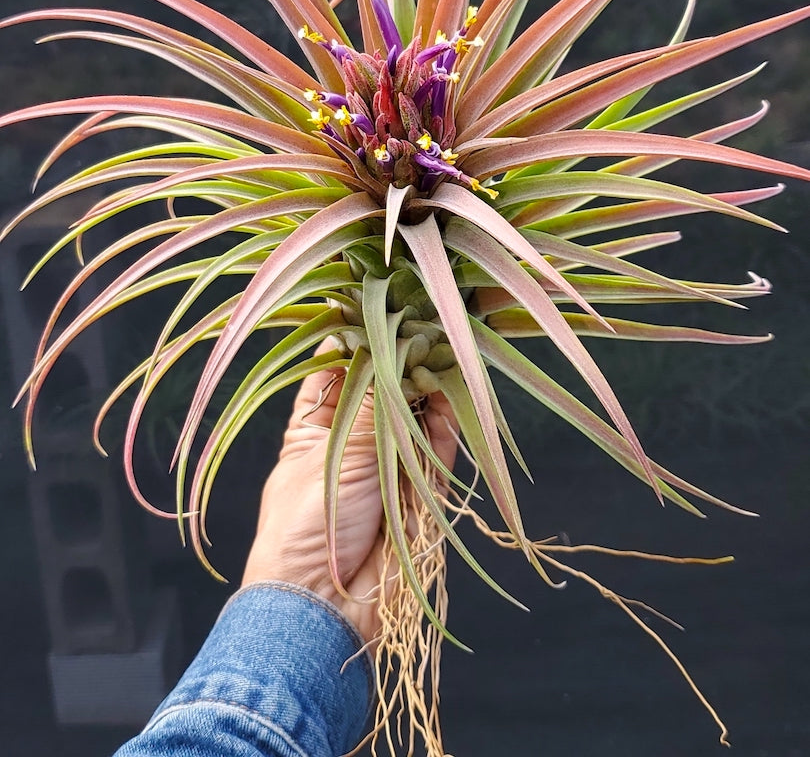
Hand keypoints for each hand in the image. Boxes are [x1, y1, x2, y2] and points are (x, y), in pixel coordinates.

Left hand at [241, 346, 456, 642]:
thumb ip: (370, 405)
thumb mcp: (334, 454)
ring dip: (427, 387)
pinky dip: (446, 425)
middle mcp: (351, 444)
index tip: (372, 306)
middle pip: (380, 392)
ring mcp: (387, 470)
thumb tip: (385, 347)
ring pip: (413, 418)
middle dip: (399, 360)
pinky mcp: (419, 496)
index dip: (351, 341)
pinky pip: (438, 452)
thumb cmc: (306, 525)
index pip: (333, 374)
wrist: (324, 607)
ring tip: (441, 348)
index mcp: (311, 431)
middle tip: (419, 322)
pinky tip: (452, 394)